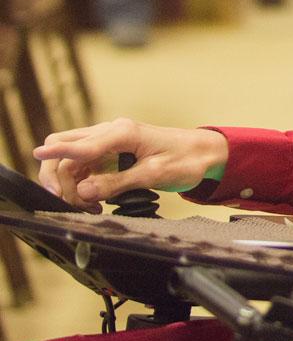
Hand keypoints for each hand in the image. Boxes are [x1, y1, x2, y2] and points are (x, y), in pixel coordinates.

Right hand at [34, 119, 227, 211]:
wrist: (205, 152)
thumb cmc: (185, 159)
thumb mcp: (153, 174)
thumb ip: (117, 183)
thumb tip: (82, 191)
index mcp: (123, 132)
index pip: (81, 143)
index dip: (58, 153)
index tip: (38, 157)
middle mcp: (112, 132)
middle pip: (65, 147)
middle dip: (59, 176)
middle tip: (69, 204)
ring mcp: (109, 141)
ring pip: (70, 158)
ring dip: (70, 184)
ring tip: (89, 208)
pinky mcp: (110, 153)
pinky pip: (83, 166)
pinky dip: (81, 185)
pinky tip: (95, 202)